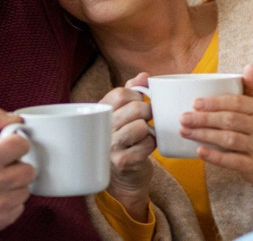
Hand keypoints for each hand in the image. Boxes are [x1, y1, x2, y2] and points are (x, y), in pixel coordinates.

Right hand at [0, 106, 35, 233]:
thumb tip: (18, 119)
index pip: (23, 145)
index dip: (17, 145)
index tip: (9, 149)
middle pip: (30, 170)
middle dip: (19, 167)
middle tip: (4, 168)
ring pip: (26, 189)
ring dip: (16, 186)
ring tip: (0, 183)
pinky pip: (20, 207)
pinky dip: (11, 202)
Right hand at [99, 72, 154, 220]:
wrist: (123, 177)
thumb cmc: (125, 139)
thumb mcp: (123, 113)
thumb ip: (132, 91)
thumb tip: (144, 75)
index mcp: (100, 112)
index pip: (121, 92)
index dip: (137, 94)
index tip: (140, 101)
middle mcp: (102, 129)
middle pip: (135, 108)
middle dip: (148, 112)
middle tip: (147, 119)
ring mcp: (111, 146)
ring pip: (141, 126)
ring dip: (149, 130)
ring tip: (144, 134)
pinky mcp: (123, 161)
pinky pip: (147, 144)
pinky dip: (151, 145)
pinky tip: (144, 147)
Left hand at [180, 64, 252, 187]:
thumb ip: (252, 85)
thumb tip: (251, 65)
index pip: (236, 103)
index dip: (215, 103)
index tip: (195, 103)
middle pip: (230, 121)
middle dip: (204, 119)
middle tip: (183, 118)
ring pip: (229, 139)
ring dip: (204, 135)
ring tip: (185, 132)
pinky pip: (233, 161)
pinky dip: (215, 156)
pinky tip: (199, 152)